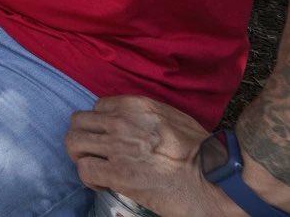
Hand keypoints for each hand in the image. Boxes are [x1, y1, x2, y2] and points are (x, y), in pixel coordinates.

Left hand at [65, 96, 232, 215]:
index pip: (97, 108)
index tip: (107, 139)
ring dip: (80, 157)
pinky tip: (102, 185)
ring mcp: (117, 146)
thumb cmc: (204, 152)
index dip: (99, 125)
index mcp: (135, 106)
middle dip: (82, 139)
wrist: (217, 177)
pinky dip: (88, 178)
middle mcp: (121, 122)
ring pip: (73, 142)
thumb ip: (148, 117)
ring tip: (95, 168)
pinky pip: (85, 169)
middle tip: (94, 154)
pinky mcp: (118, 172)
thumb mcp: (173, 118)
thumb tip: (136, 127)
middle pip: (78, 122)